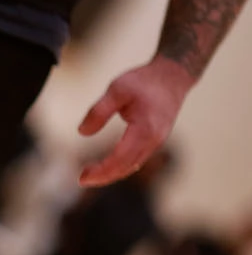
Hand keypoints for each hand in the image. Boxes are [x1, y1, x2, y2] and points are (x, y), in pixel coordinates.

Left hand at [76, 56, 194, 186]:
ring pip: (133, 165)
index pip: (120, 158)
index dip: (101, 171)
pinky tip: (107, 167)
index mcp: (145, 129)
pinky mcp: (156, 139)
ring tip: (90, 175)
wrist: (173, 75)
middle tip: (82, 179)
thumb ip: (99, 111)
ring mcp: (157, 141)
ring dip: (112, 174)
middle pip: (126, 167)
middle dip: (104, 176)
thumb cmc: (144, 81)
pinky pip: (138, 159)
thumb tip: (82, 132)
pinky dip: (122, 166)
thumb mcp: (117, 89)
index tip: (82, 177)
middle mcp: (154, 139)